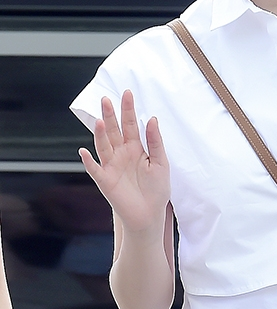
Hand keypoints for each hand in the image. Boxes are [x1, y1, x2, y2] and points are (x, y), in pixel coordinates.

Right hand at [78, 90, 170, 234]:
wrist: (149, 215)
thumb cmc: (157, 190)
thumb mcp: (161, 163)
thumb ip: (155, 142)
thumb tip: (152, 119)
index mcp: (136, 148)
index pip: (130, 124)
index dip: (128, 109)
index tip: (127, 93)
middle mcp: (121, 154)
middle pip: (114, 131)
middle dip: (110, 115)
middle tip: (106, 99)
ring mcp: (111, 166)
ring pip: (104, 146)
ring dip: (101, 134)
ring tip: (101, 122)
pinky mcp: (105, 181)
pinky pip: (95, 169)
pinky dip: (89, 161)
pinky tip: (83, 151)